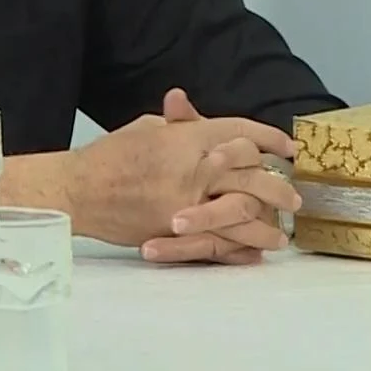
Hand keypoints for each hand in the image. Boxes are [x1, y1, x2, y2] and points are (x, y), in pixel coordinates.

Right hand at [65, 90, 297, 257]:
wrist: (77, 190)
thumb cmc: (107, 158)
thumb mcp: (144, 129)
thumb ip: (178, 125)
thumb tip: (197, 119)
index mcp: (186, 137)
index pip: (239, 133)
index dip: (269, 139)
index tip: (288, 148)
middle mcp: (193, 167)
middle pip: (252, 174)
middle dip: (278, 186)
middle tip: (293, 197)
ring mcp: (187, 201)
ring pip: (244, 212)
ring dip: (267, 223)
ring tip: (281, 232)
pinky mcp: (177, 229)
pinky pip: (222, 240)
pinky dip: (242, 247)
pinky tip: (255, 251)